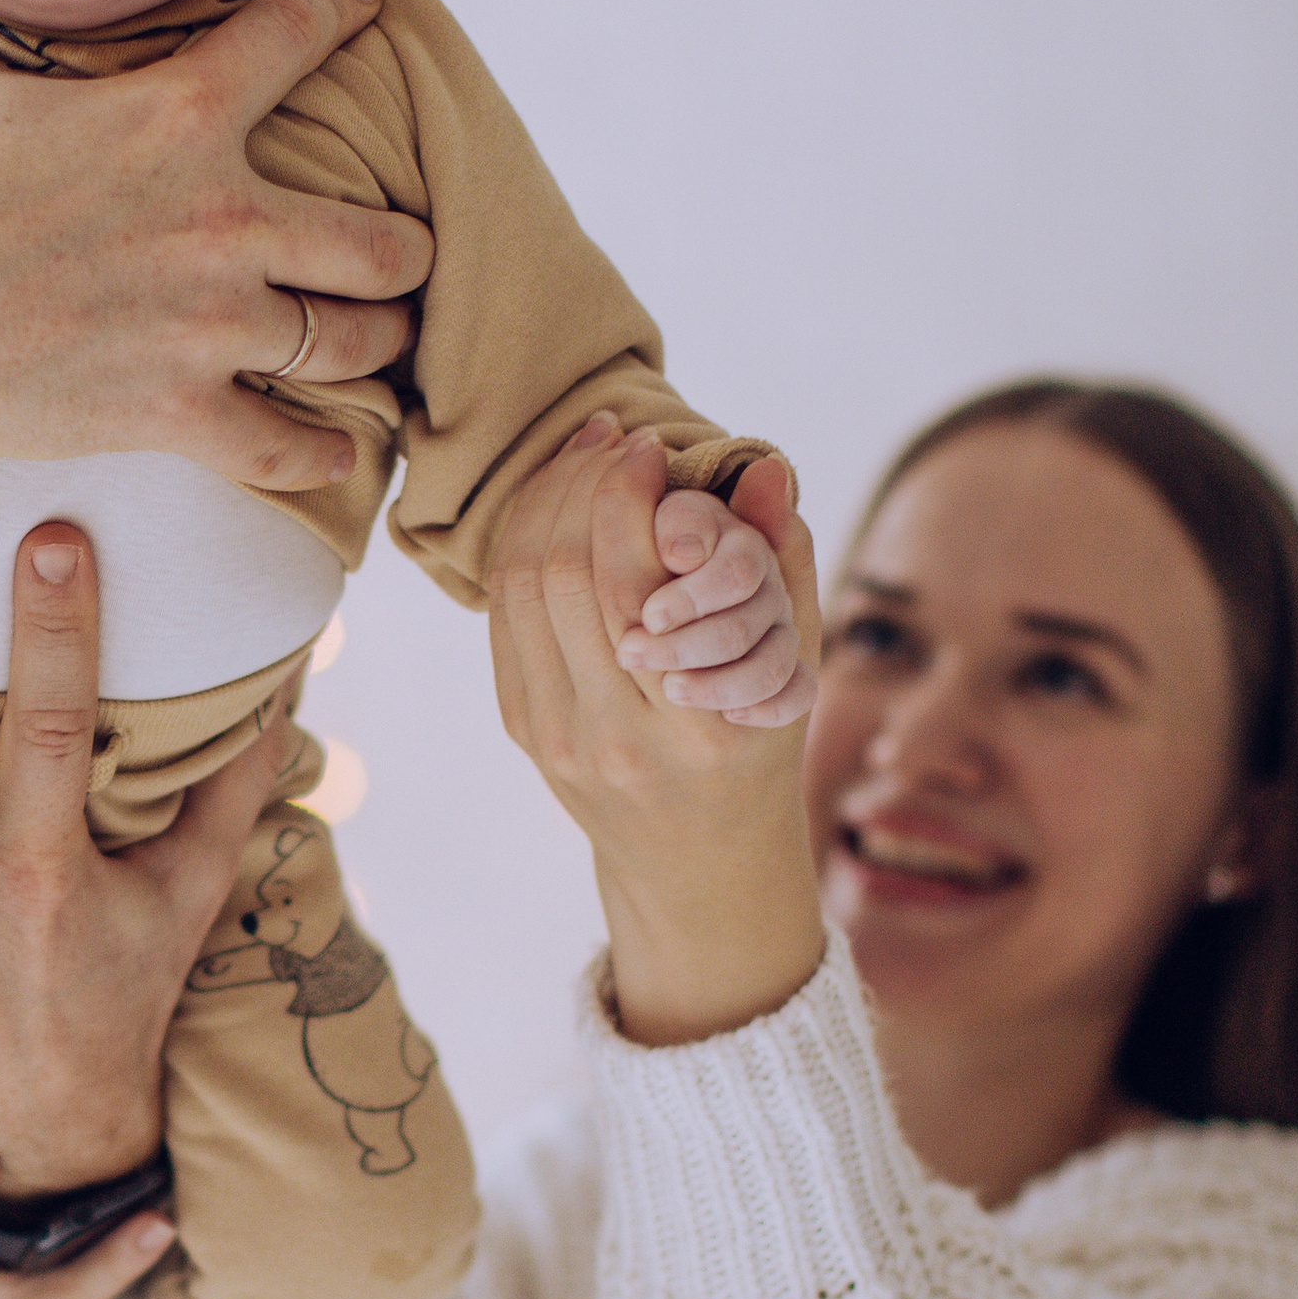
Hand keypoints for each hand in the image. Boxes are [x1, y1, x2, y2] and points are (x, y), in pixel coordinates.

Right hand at [0, 0, 433, 581]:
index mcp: (177, 116)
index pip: (295, 35)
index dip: (339, 9)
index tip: (367, 5)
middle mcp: (218, 218)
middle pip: (377, 239)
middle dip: (404, 246)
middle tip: (403, 250)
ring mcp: (206, 323)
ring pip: (351, 339)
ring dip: (376, 339)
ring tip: (381, 336)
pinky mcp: (175, 412)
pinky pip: (284, 447)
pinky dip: (318, 455)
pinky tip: (336, 454)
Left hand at [491, 422, 825, 1046]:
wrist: (693, 860)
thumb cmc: (756, 750)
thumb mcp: (793, 667)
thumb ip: (785, 566)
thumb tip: (767, 468)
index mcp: (689, 725)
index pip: (627, 584)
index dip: (624, 497)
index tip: (647, 446)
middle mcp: (611, 735)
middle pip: (561, 575)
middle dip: (578, 485)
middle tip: (610, 438)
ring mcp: (553, 735)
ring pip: (519, 589)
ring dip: (543, 505)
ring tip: (583, 456)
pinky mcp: (520, 726)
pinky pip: (505, 617)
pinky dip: (520, 548)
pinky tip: (554, 507)